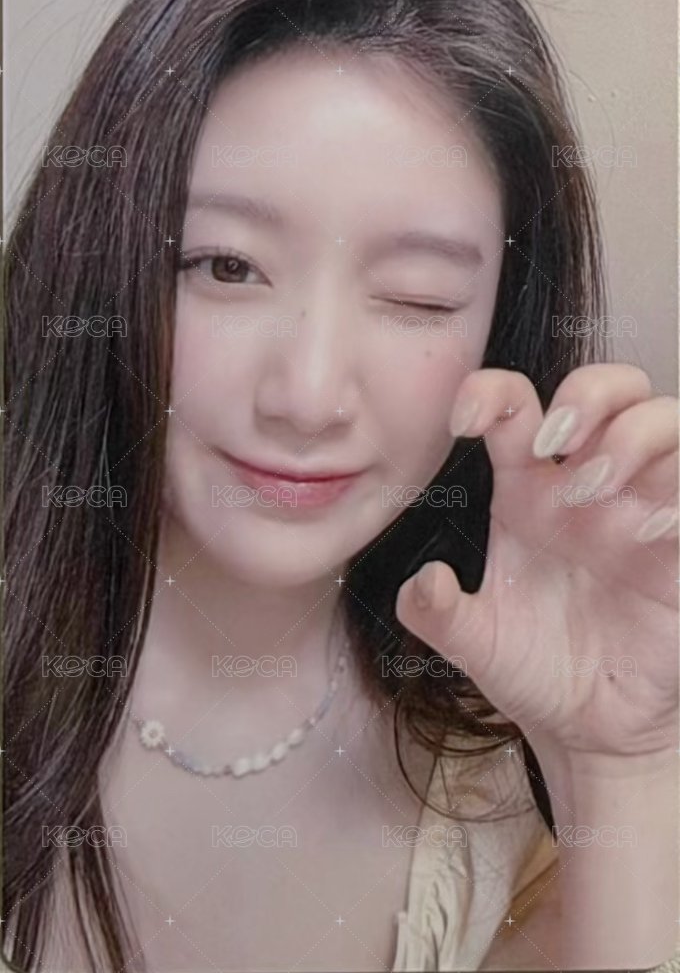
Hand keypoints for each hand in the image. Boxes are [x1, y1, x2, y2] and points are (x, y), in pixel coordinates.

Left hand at [396, 363, 678, 765]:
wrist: (594, 729)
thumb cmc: (536, 671)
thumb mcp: (477, 643)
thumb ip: (438, 614)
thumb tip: (424, 581)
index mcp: (529, 489)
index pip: (517, 405)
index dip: (490, 390)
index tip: (464, 419)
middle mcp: (589, 483)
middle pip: (610, 387)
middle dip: (586, 393)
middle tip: (555, 443)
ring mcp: (644, 508)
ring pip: (665, 420)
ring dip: (629, 438)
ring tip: (592, 492)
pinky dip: (677, 495)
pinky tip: (648, 532)